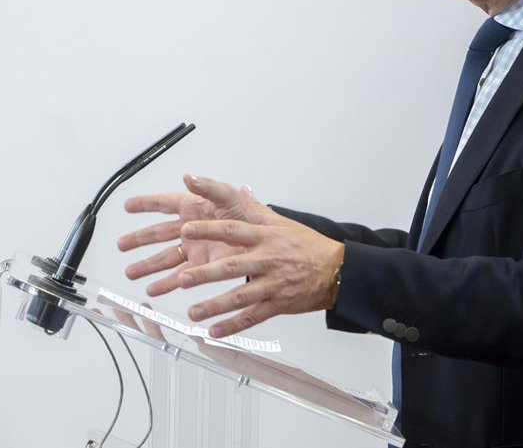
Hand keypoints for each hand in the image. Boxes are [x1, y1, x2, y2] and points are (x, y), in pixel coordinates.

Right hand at [118, 174, 263, 295]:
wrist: (269, 245)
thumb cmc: (252, 217)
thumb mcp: (232, 198)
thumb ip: (210, 187)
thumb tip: (190, 177)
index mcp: (196, 208)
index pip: (166, 203)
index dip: (147, 203)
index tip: (128, 205)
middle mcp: (192, 228)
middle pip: (159, 233)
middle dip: (140, 239)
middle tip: (121, 244)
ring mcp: (195, 249)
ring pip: (165, 257)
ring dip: (147, 265)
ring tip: (131, 273)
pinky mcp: (202, 268)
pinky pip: (179, 277)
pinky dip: (166, 284)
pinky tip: (153, 289)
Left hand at [175, 210, 344, 338]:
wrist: (338, 270)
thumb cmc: (310, 247)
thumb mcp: (283, 223)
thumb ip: (257, 209)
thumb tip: (241, 190)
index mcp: (266, 238)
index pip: (233, 231)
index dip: (209, 230)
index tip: (187, 231)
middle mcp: (267, 260)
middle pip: (233, 267)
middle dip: (206, 274)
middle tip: (184, 278)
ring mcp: (273, 284)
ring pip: (240, 296)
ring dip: (215, 305)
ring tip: (193, 312)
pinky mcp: (279, 303)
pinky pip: (254, 317)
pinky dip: (234, 325)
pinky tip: (216, 331)